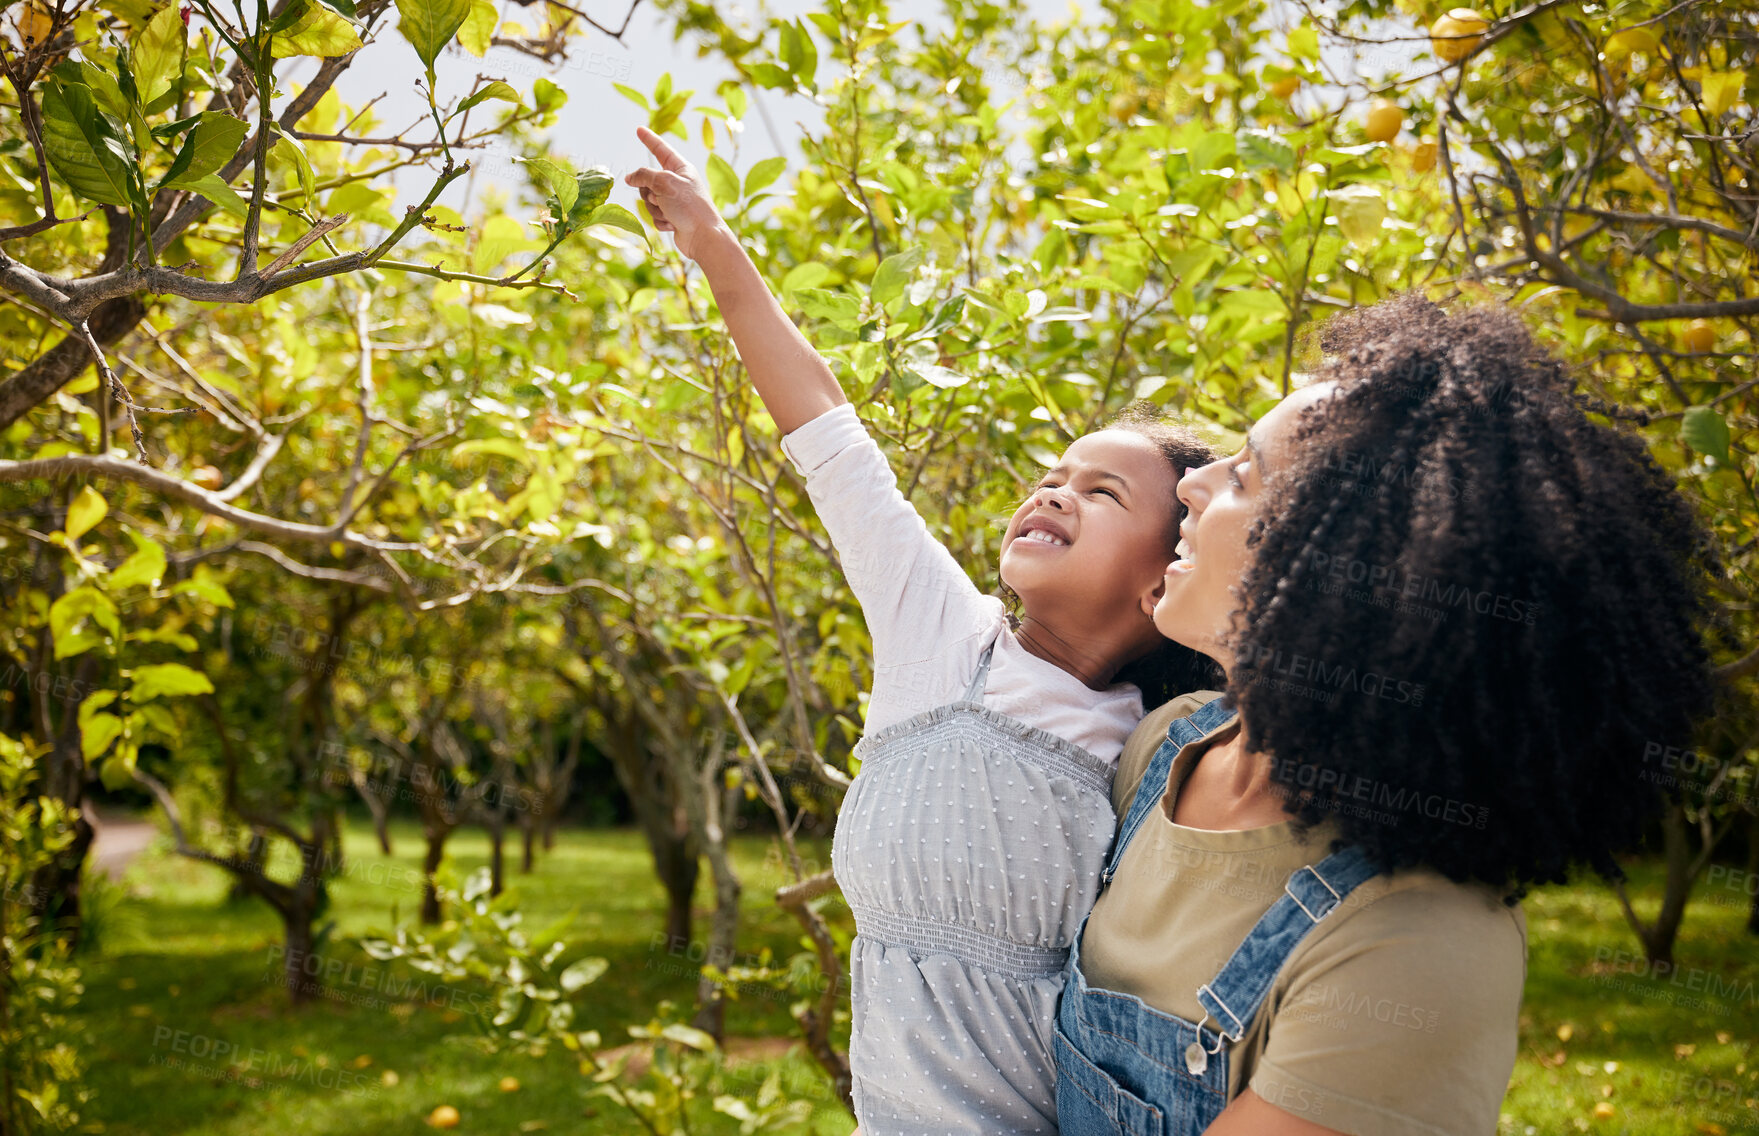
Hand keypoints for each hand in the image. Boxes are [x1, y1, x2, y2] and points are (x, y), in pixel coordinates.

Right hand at [625, 125, 726, 262]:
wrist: (704, 237)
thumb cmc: (689, 206)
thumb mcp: (664, 183)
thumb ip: (644, 175)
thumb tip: (630, 178)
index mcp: (681, 168)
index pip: (661, 149)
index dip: (649, 139)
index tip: (639, 129)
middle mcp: (677, 182)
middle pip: (647, 180)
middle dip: (649, 192)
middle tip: (662, 199)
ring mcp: (674, 200)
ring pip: (648, 200)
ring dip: (655, 209)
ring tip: (671, 214)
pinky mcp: (672, 217)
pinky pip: (654, 215)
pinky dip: (661, 221)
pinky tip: (674, 225)